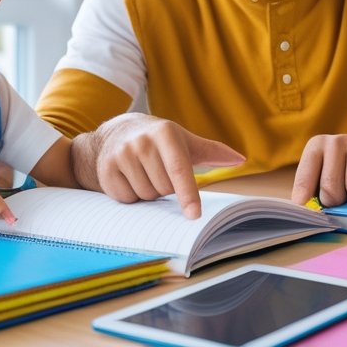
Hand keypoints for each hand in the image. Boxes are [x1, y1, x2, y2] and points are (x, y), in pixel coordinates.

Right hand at [72, 113, 244, 219]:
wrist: (117, 132)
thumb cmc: (159, 141)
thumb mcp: (185, 142)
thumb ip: (212, 152)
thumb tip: (240, 159)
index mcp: (166, 133)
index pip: (179, 170)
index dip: (188, 194)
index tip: (193, 214)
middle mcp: (142, 141)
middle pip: (164, 189)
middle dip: (166, 188)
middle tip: (159, 171)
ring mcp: (121, 154)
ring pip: (146, 195)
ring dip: (149, 192)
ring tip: (144, 173)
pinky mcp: (106, 169)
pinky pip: (127, 198)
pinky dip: (131, 195)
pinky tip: (129, 177)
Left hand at [291, 134, 346, 207]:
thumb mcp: (326, 173)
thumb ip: (312, 189)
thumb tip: (303, 207)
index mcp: (317, 146)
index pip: (304, 179)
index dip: (305, 199)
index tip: (308, 210)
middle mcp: (336, 142)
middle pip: (329, 187)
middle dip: (336, 201)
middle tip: (341, 197)